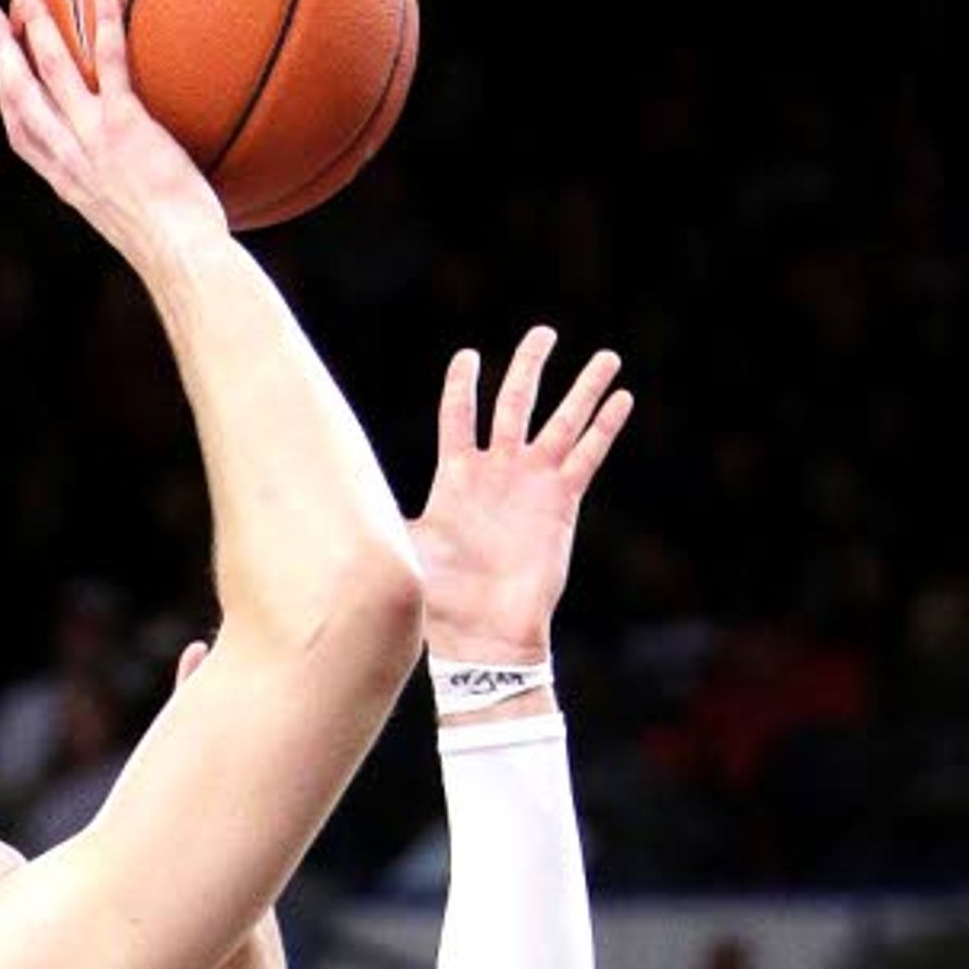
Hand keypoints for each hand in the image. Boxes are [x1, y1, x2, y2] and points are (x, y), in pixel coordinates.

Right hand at [0, 0, 227, 277]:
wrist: (179, 257)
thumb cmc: (172, 250)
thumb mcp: (136, 223)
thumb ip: (128, 191)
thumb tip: (151, 180)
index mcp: (65, 179)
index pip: (21, 132)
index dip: (4, 95)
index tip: (0, 69)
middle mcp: (68, 154)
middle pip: (19, 90)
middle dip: (1, 47)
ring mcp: (92, 136)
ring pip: (50, 66)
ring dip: (33, 18)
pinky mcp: (123, 123)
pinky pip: (109, 59)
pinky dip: (103, 18)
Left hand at [418, 328, 632, 664]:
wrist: (485, 636)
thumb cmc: (442, 600)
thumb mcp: (408, 551)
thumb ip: (387, 521)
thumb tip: (345, 506)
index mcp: (456, 476)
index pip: (459, 417)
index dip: (462, 387)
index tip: (468, 356)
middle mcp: (498, 472)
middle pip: (515, 403)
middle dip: (531, 367)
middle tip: (544, 333)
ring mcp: (533, 484)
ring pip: (562, 422)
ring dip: (584, 389)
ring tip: (607, 357)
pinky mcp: (562, 503)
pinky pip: (587, 456)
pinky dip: (605, 428)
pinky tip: (623, 399)